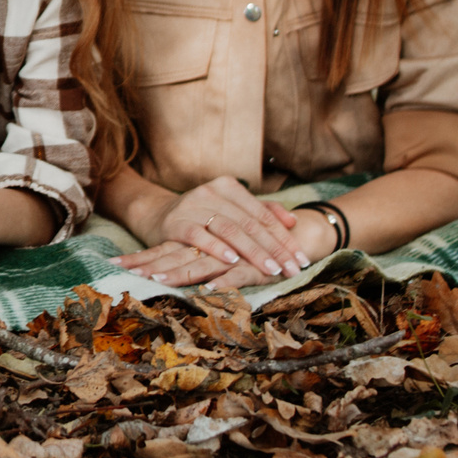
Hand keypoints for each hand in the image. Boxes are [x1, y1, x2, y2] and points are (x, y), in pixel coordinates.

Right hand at [116, 175, 306, 279]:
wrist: (155, 215)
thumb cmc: (201, 216)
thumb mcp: (230, 210)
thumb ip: (262, 212)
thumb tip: (293, 220)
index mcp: (228, 186)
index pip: (263, 214)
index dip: (285, 238)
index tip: (302, 259)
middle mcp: (211, 192)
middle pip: (250, 223)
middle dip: (275, 249)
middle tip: (292, 270)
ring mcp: (192, 206)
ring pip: (230, 229)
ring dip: (253, 252)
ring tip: (271, 269)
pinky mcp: (175, 223)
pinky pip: (199, 236)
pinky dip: (216, 248)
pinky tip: (232, 260)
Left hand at [120, 239, 278, 289]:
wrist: (293, 238)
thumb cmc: (250, 248)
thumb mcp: (220, 254)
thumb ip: (192, 259)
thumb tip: (156, 270)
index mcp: (199, 242)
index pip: (164, 249)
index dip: (141, 258)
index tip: (114, 266)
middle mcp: (211, 247)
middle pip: (175, 256)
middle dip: (149, 266)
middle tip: (123, 274)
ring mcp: (232, 255)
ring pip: (200, 264)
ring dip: (178, 273)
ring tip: (156, 280)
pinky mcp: (254, 266)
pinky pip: (237, 274)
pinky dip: (224, 282)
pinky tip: (208, 290)